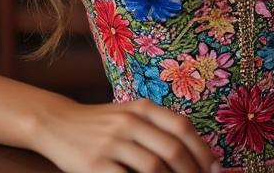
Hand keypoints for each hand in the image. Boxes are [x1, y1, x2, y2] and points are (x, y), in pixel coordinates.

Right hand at [33, 98, 219, 172]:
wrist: (57, 123)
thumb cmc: (101, 124)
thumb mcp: (129, 114)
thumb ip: (158, 127)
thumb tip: (198, 155)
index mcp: (141, 108)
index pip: (182, 127)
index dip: (203, 151)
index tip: (215, 170)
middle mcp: (128, 122)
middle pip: (172, 150)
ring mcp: (112, 143)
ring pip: (154, 167)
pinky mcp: (96, 164)